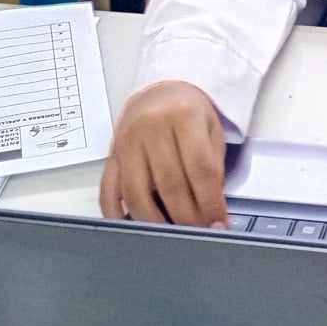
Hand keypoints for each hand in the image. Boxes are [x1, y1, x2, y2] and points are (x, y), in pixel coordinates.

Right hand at [100, 81, 228, 226]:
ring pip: (136, 192)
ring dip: (155, 221)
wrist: (159, 90)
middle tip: (200, 232)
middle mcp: (151, 128)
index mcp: (183, 116)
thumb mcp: (211, 128)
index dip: (210, 201)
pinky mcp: (111, 156)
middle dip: (187, 216)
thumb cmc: (188, 112)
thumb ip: (212, 165)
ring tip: (172, 234)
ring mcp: (127, 143)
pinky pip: (108, 189)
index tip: (218, 222)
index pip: (200, 167)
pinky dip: (116, 213)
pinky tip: (132, 226)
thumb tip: (212, 209)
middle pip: (169, 183)